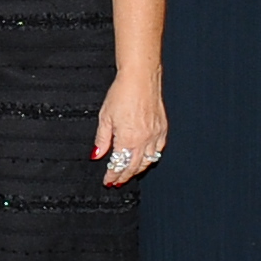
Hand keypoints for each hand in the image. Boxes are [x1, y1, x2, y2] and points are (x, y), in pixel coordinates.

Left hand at [93, 72, 167, 187]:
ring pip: (148, 161)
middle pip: (134, 166)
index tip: (108, 181)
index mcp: (128, 138)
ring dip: (138, 169)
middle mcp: (144, 140)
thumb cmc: (122, 94)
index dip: (112, 175)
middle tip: (117, 181)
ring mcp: (155, 135)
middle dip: (124, 175)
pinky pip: (158, 150)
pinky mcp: (163, 128)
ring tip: (129, 174)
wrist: (140, 78)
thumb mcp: (105, 117)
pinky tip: (145, 159)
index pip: (119, 164)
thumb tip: (97, 155)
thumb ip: (102, 139)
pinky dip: (151, 157)